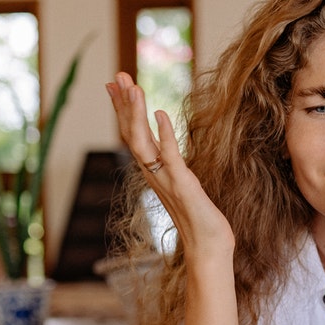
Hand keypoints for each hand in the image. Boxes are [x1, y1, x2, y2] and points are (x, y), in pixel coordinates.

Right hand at [105, 72, 233, 261]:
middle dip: (123, 103)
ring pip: (142, 142)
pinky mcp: (183, 185)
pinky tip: (160, 113)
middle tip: (116, 75)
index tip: (116, 86)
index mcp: (155, 173)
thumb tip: (168, 152)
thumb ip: (174, 169)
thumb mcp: (184, 187)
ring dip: (135, 113)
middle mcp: (155, 175)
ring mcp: (166, 180)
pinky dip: (165, 133)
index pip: (134, 135)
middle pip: (131, 133)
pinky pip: (170, 155)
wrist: (208, 249)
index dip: (124, 110)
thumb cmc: (200, 221)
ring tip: (132, 87)